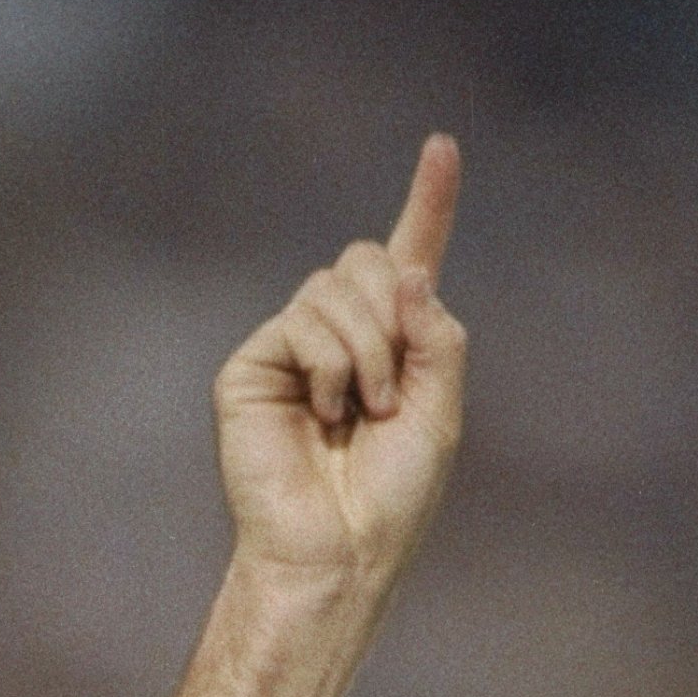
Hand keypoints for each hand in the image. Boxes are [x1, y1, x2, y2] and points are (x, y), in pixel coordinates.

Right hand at [214, 135, 464, 587]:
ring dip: (368, 349)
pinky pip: (303, 319)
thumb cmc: (390, 499)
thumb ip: (437, 334)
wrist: (338, 551)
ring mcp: (292, 347)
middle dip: (392, 316)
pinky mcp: (254, 364)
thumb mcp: (441, 411)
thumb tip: (404, 269)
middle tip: (392, 394)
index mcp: (393, 346)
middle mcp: (339, 337)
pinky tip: (326, 415)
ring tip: (363, 412)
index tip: (443, 145)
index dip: (428, 203)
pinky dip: (331, 364)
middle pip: (368, 258)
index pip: (410, 261)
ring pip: (336, 284)